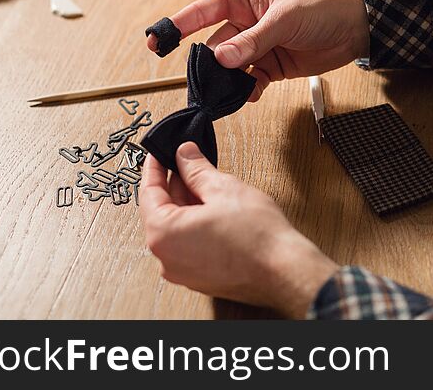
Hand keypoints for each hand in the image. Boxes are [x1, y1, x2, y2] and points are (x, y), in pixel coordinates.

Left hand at [139, 142, 338, 316]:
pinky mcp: (200, 277)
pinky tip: (214, 209)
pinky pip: (188, 244)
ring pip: (177, 228)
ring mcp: (182, 272)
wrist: (284, 270)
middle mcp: (166, 258)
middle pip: (162, 211)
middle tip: (187, 162)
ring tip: (207, 183)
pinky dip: (196, 224)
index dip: (155, 167)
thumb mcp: (223, 188)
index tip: (159, 153)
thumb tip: (184, 155)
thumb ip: (197, 169)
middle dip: (175, 185)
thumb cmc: (258, 237)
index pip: (148, 193)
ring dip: (188, 204)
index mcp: (163, 235)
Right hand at [147, 0, 369, 100]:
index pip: (201, 12)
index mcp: (242, 0)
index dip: (177, 25)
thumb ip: (253, 41)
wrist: (353, 29)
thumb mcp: (284, 20)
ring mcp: (256, 46)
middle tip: (201, 85)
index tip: (156, 41)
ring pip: (229, 68)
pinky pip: (249, 81)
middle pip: (213, 47)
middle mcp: (245, 23)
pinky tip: (250, 95)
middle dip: (207, 66)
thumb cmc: (321, 9)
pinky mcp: (270, 66)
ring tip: (225, 95)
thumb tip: (222, 58)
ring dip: (227, 82)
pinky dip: (247, 90)